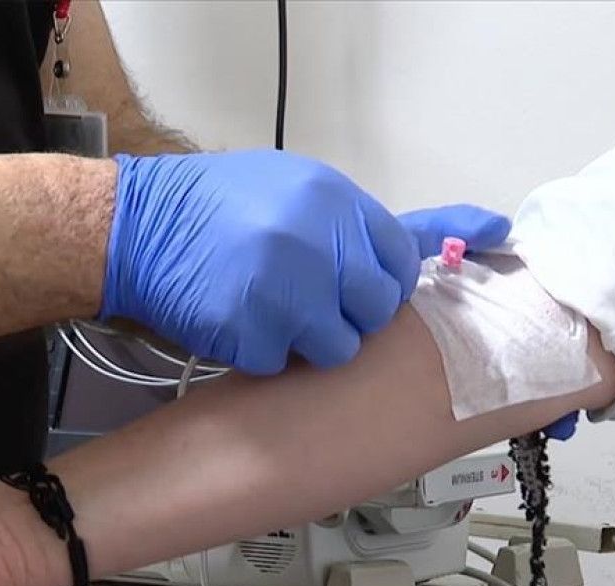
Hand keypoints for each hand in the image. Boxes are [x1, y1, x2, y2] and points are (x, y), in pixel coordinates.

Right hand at [101, 149, 509, 373]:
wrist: (137, 227)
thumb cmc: (220, 207)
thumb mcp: (299, 191)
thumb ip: (367, 224)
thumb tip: (476, 232)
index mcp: (337, 201)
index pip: (404, 262)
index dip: (381, 283)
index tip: (356, 286)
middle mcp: (320, 241)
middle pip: (378, 310)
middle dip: (349, 315)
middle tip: (308, 302)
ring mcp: (286, 289)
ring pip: (338, 348)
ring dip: (308, 342)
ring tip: (269, 312)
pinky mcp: (252, 332)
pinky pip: (281, 365)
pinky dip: (260, 357)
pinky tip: (236, 324)